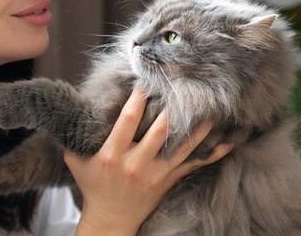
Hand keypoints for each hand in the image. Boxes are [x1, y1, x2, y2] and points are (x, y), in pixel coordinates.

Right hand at [64, 88, 232, 235]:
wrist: (110, 219)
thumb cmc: (92, 185)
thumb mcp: (75, 160)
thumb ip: (75, 134)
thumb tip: (70, 105)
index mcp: (112, 155)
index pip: (127, 121)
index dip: (138, 99)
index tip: (146, 80)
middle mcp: (136, 163)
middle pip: (159, 131)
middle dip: (172, 108)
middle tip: (184, 85)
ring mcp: (156, 173)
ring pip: (182, 147)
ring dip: (199, 127)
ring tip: (213, 106)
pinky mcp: (169, 180)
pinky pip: (194, 165)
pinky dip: (213, 155)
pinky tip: (230, 142)